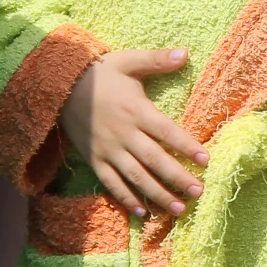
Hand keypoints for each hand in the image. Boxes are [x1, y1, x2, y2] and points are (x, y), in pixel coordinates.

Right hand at [63, 48, 207, 217]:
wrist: (60, 87)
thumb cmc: (100, 73)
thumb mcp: (128, 61)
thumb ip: (156, 59)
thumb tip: (185, 53)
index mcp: (136, 110)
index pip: (166, 131)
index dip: (186, 146)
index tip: (206, 160)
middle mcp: (123, 133)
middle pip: (154, 160)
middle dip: (177, 178)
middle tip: (198, 192)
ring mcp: (108, 150)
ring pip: (136, 177)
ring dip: (158, 194)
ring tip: (179, 210)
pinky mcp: (94, 160)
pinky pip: (111, 183)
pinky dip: (126, 199)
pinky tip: (143, 213)